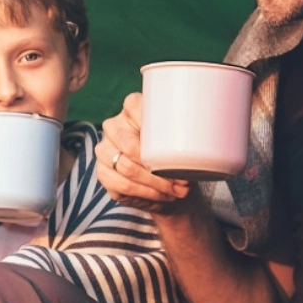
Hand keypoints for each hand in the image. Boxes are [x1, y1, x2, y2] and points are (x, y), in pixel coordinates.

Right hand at [95, 93, 193, 212]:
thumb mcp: (180, 137)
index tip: (173, 140)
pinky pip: (123, 185)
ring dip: (155, 183)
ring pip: (127, 168)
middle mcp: (114, 127)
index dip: (151, 122)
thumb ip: (186, 132)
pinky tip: (162, 195)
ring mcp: (105, 150)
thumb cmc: (173, 153)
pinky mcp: (103, 173)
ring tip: (176, 191)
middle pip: (130, 145)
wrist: (163, 180)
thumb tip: (199, 145)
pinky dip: (146, 193)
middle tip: (182, 180)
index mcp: (131, 109)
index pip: (134, 107)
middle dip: (158, 168)